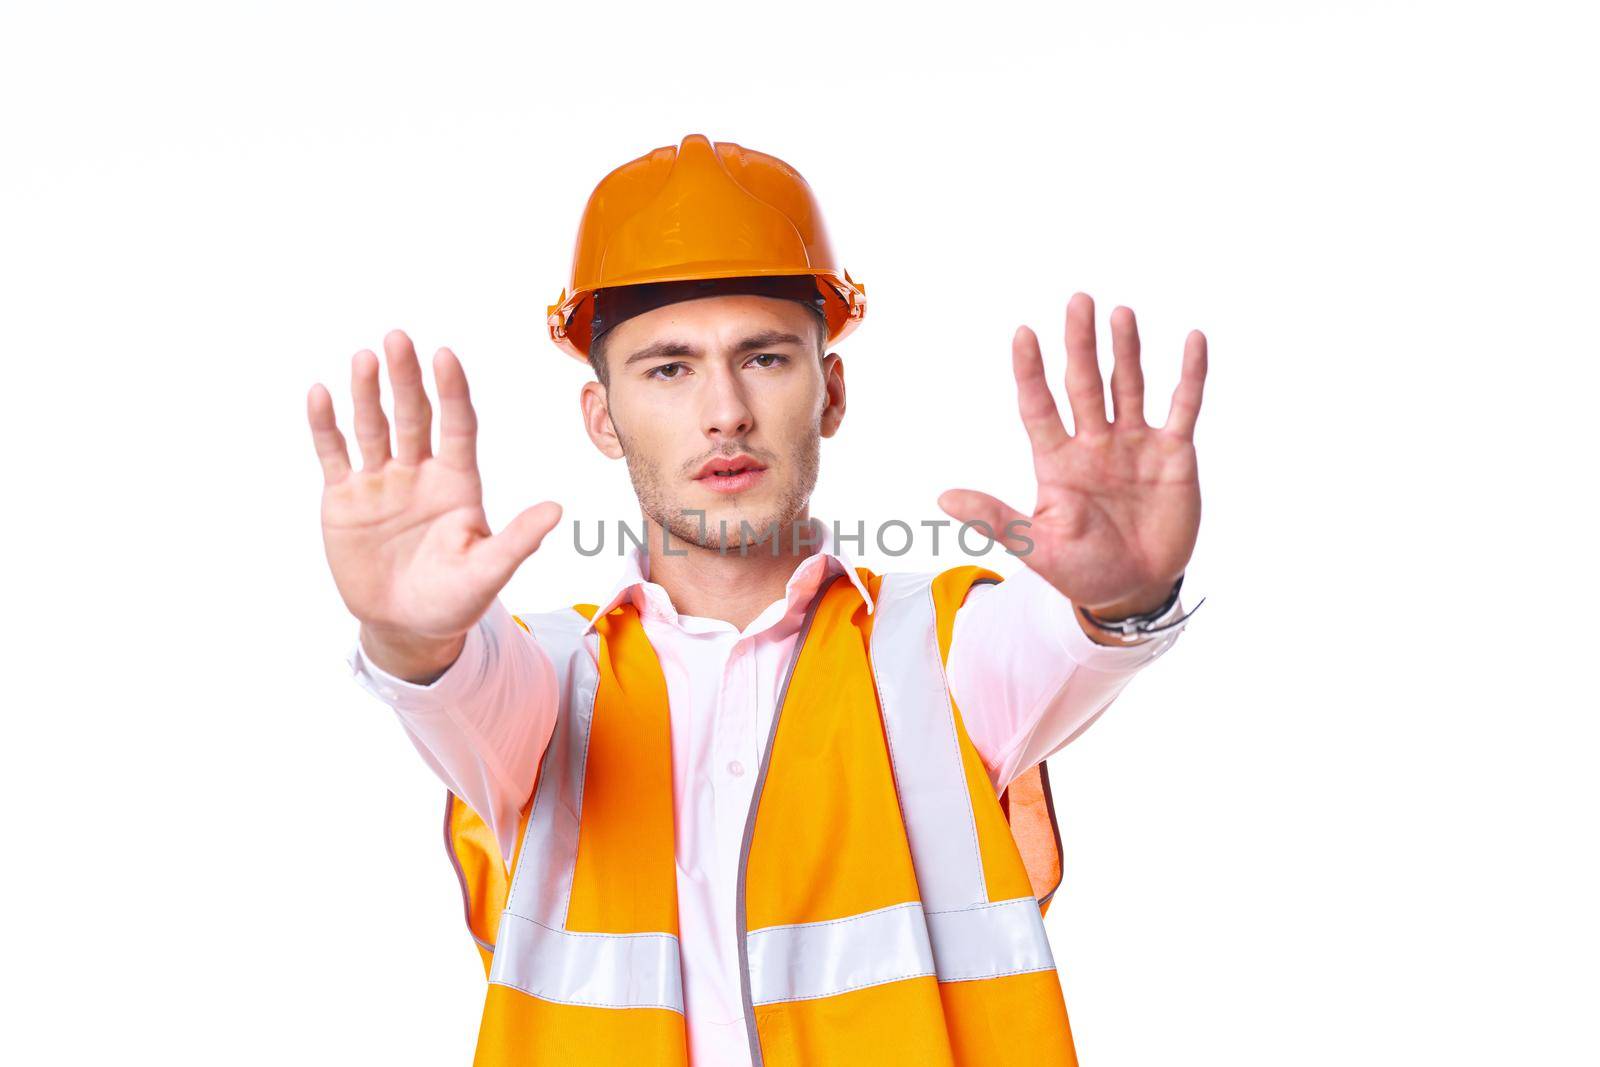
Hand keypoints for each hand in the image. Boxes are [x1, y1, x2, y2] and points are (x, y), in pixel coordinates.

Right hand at [307, 330, 561, 662]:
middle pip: (413, 416)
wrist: (406, 627)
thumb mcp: (488, 573)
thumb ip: (517, 541)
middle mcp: (419, 472)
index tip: (444, 356)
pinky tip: (320, 394)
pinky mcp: (345, 498)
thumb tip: (556, 510)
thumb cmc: (455, 600)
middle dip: (405, 379)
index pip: (456, 426)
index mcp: (457, 483)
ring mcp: (380, 482)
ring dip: (367, 393)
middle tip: (398, 339)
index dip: (451, 392)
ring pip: (373, 427)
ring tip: (365, 358)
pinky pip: (335, 454)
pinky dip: (326, 426)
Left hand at [937, 293, 1205, 615]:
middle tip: (1077, 301)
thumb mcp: (1036, 547)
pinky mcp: (1173, 455)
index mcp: (1056, 461)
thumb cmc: (1081, 569)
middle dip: (1080, 344)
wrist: (1134, 590)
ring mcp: (1134, 445)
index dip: (1030, 372)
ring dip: (1126, 351)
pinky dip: (1190, 376)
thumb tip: (942, 499)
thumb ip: (995, 520)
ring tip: (1120, 313)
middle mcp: (1093, 443)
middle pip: (1084, 383)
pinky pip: (1183, 407)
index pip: (1039, 406)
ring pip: (1127, 386)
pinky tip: (1192, 340)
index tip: (1022, 334)